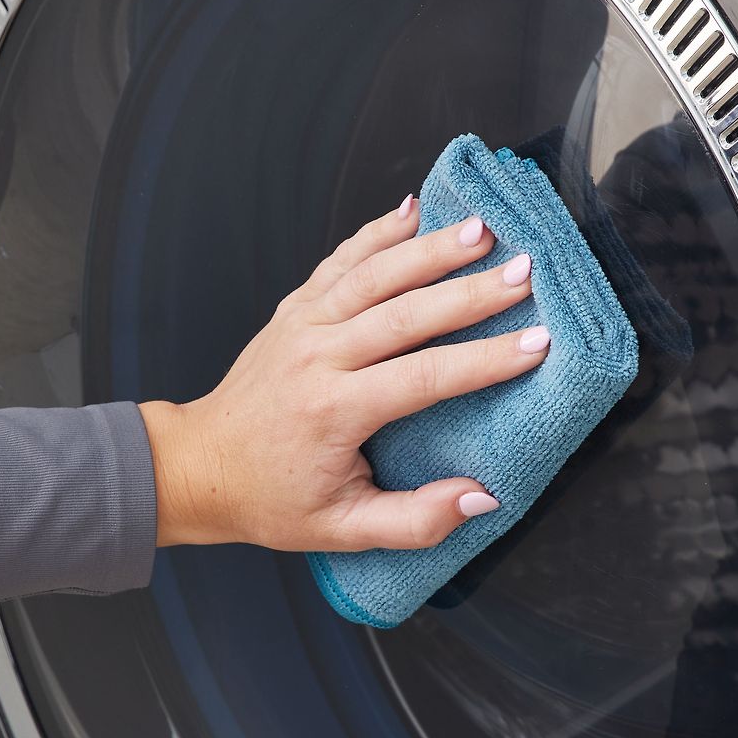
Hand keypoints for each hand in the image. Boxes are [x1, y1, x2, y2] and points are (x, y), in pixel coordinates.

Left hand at [139, 195, 548, 550]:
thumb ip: (415, 520)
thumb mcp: (343, 529)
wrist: (201, 465)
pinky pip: (342, 261)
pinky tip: (414, 208)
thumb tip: (483, 496)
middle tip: (524, 272)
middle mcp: (317, 356)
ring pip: (374, 274)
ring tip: (481, 228)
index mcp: (333, 411)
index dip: (484, 361)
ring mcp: (302, 324)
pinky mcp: (295, 308)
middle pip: (405, 313)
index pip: (423, 378)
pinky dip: (378, 232)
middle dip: (470, 291)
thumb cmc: (272, 499)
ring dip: (430, 247)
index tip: (536, 343)